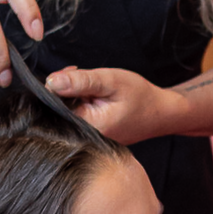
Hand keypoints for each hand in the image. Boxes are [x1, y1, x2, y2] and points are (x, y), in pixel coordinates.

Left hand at [45, 64, 181, 143]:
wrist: (161, 113)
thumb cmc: (140, 97)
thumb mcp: (111, 81)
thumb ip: (81, 81)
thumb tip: (51, 81)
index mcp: (88, 127)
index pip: (54, 107)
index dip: (56, 86)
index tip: (72, 74)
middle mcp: (85, 138)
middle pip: (57, 111)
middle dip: (64, 91)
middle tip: (83, 77)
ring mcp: (88, 139)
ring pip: (66, 113)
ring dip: (72, 96)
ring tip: (92, 88)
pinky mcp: (91, 136)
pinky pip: (76, 118)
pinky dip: (79, 104)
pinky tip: (92, 97)